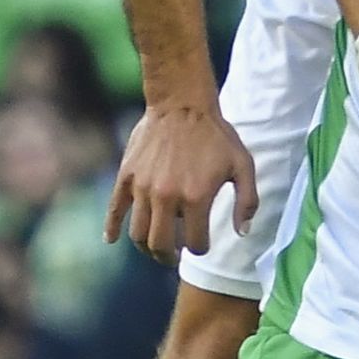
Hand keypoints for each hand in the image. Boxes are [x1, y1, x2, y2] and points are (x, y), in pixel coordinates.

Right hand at [104, 103, 259, 266]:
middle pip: (161, 246)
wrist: (182, 102)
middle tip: (175, 254)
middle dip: (169, 256)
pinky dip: (111, 229)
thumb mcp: (242, 163)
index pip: (195, 243)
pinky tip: (111, 239)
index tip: (201, 244)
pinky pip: (114, 210)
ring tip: (157, 244)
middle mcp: (166, 197)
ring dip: (147, 246)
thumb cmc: (215, 134)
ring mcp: (143, 188)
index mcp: (196, 197)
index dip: (201, 248)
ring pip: (138, 234)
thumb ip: (247, 200)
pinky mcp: (127, 176)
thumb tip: (242, 233)